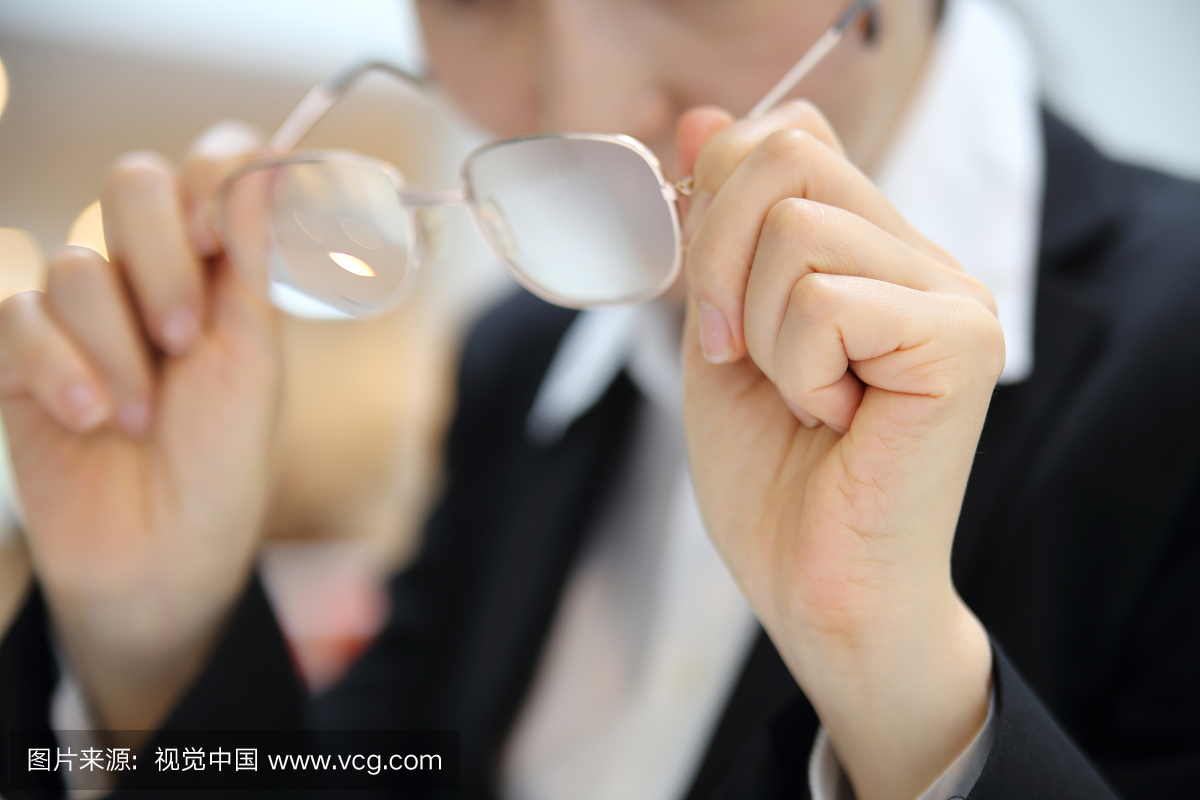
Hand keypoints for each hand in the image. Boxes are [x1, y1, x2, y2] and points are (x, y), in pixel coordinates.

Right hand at [0, 122, 278, 744]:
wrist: (166, 554)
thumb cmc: (224, 460)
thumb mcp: (254, 363)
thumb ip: (253, 265)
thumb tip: (271, 166)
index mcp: (220, 270)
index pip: (213, 167)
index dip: (213, 177)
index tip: (217, 238)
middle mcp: (150, 274)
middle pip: (134, 184)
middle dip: (161, 262)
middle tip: (181, 338)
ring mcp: (83, 312)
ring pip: (79, 265)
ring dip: (117, 347)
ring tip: (141, 417)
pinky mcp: (21, 355)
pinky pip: (19, 317)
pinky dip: (60, 368)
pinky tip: (93, 419)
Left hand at [676, 103, 1001, 799]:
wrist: (816, 588)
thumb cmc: (773, 477)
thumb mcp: (718, 331)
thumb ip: (717, 231)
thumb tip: (703, 119)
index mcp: (871, 251)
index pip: (792, 139)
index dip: (718, 199)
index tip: (711, 303)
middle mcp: (923, 258)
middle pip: (789, 158)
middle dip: (716, 261)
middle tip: (734, 356)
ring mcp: (952, 294)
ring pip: (799, 230)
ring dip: (759, 332)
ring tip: (801, 398)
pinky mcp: (960, 340)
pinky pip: (824, 300)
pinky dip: (795, 369)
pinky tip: (834, 419)